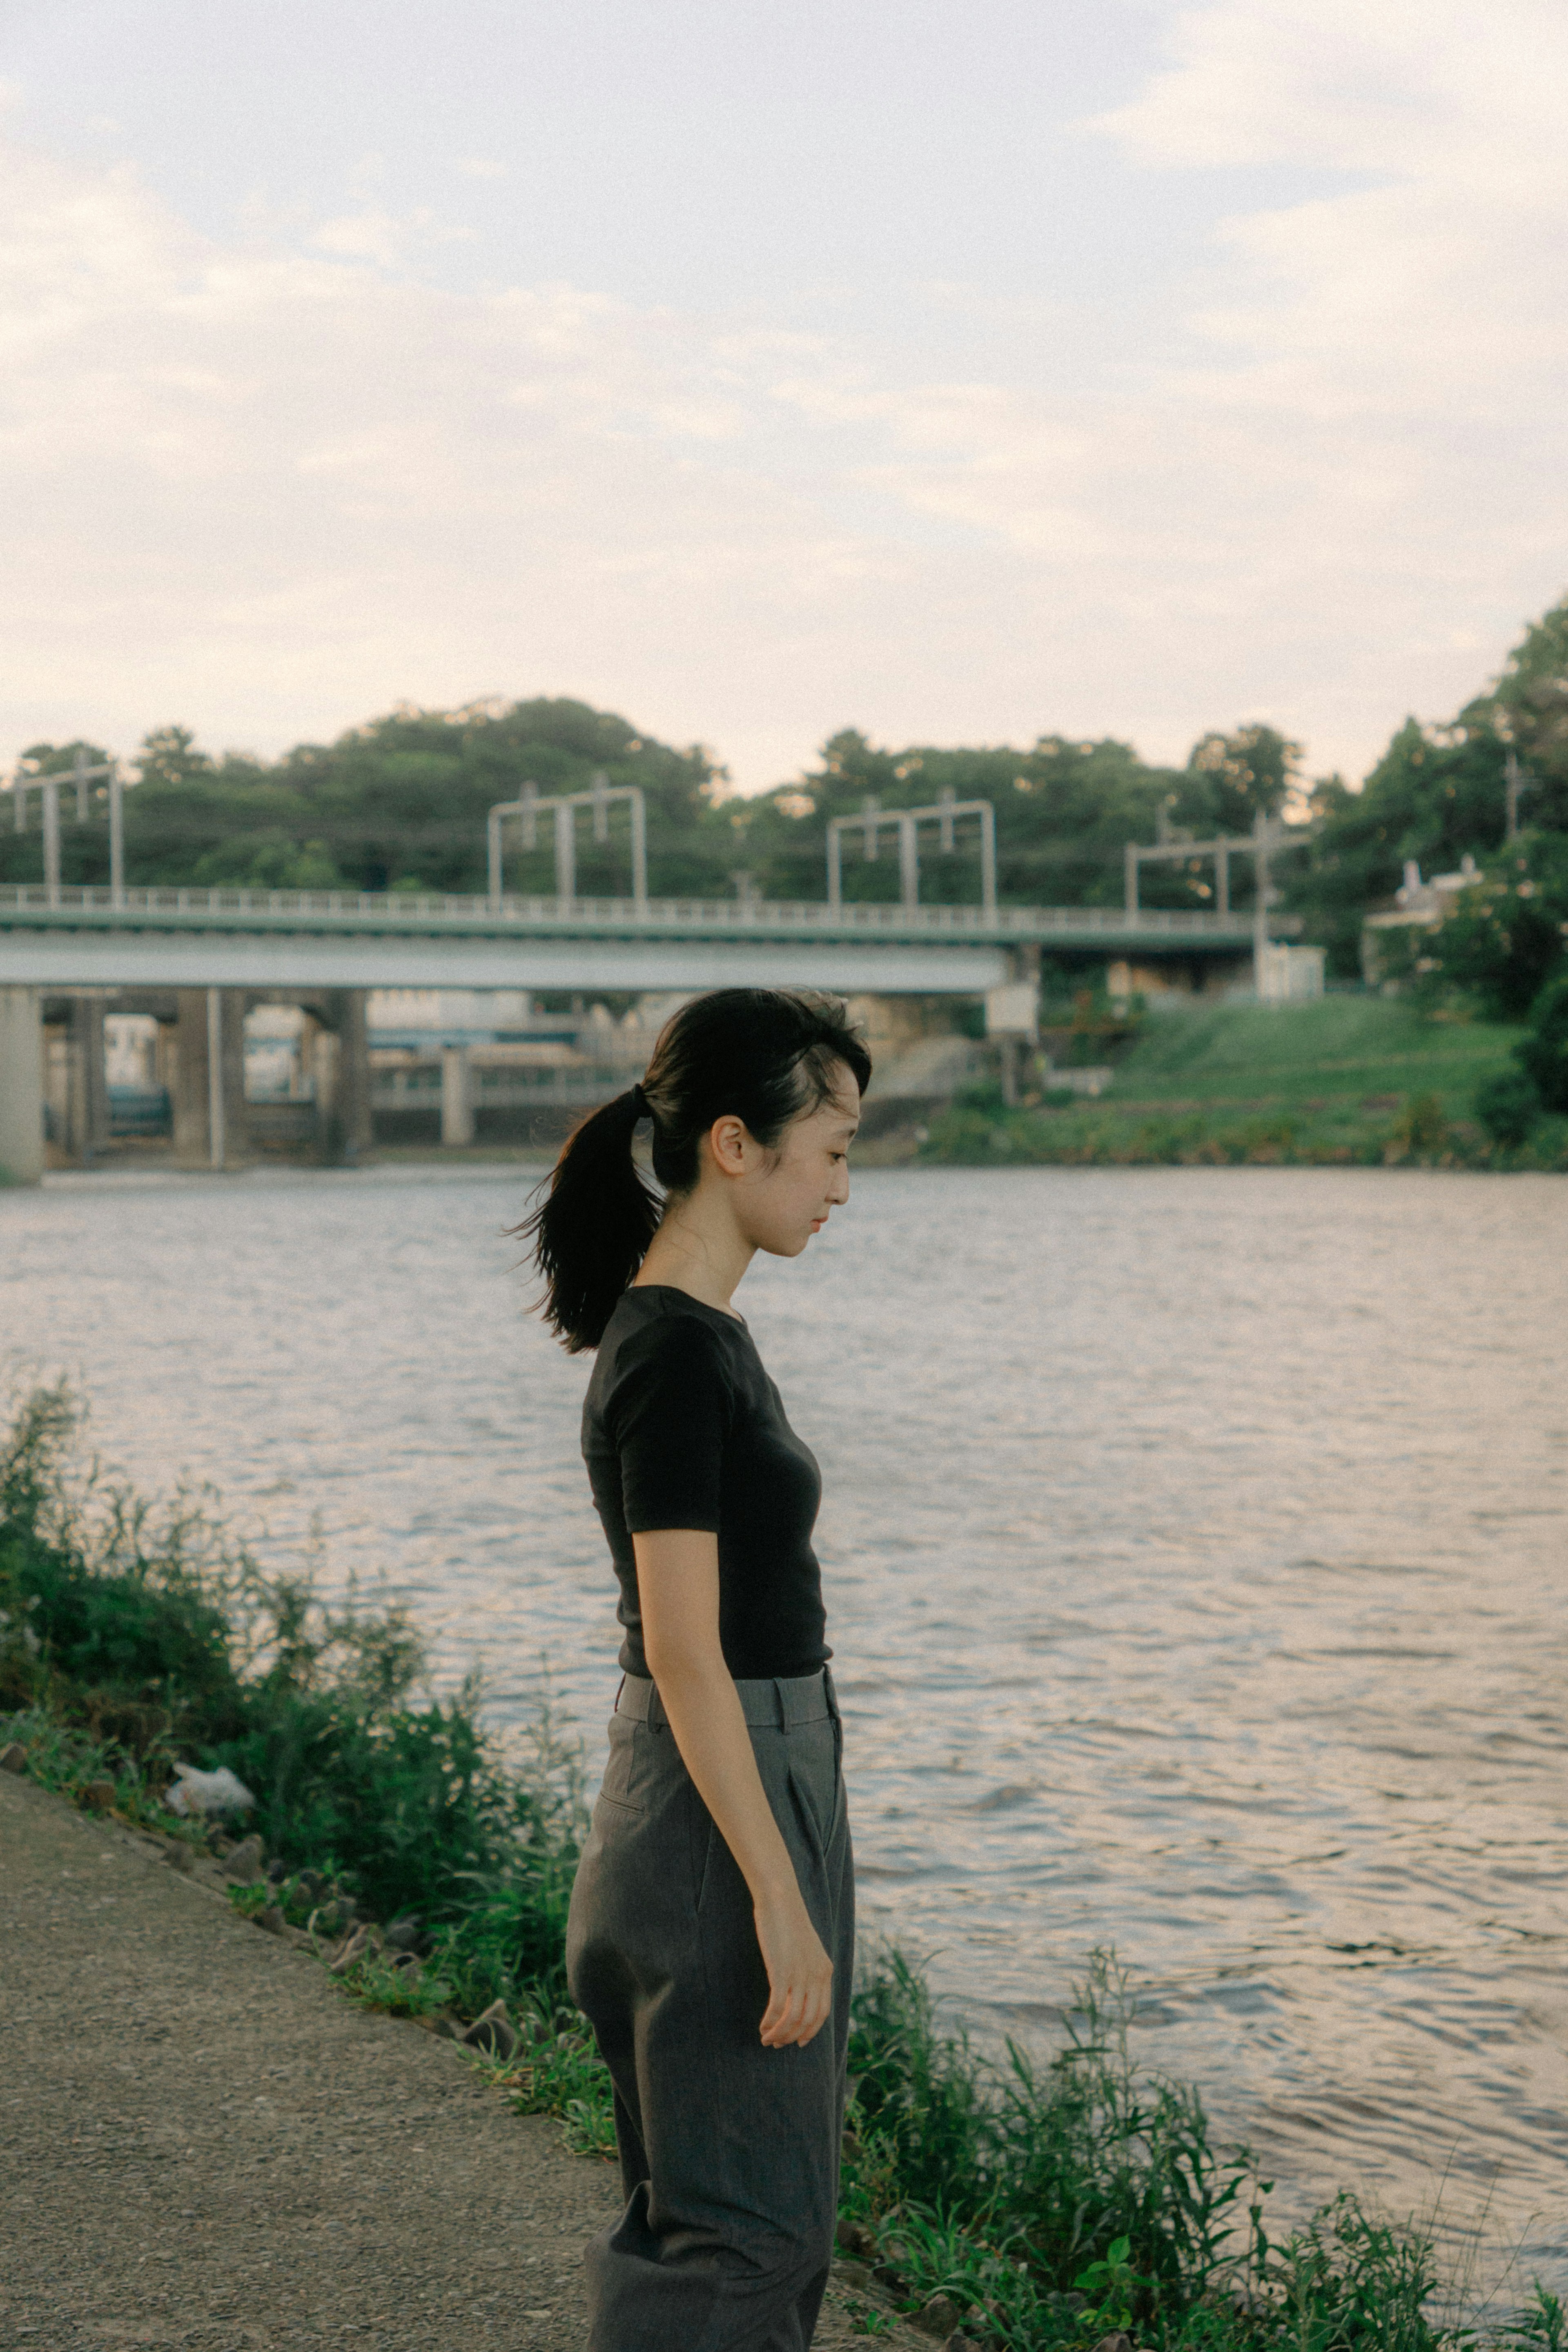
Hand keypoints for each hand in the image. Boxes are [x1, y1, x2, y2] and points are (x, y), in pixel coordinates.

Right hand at [754, 1888, 832, 2048]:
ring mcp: (800, 1975)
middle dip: (792, 2037)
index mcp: (825, 1971)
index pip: (822, 2013)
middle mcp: (817, 1976)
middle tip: (777, 2044)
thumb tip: (799, 1991)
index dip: (811, 2031)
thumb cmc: (789, 1922)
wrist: (781, 1901)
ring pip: (793, 2018)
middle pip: (808, 2020)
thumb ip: (808, 1969)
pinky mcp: (782, 1972)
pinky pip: (777, 2008)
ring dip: (779, 2034)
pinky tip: (762, 2027)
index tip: (798, 2042)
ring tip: (766, 2039)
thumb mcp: (806, 1949)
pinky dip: (770, 2022)